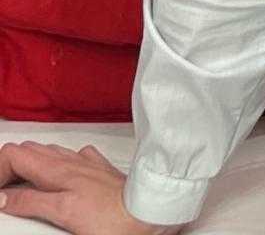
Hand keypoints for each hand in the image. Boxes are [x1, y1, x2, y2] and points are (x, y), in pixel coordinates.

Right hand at [0, 140, 183, 233]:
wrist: (147, 211)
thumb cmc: (111, 216)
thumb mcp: (63, 211)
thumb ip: (32, 201)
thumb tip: (5, 196)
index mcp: (57, 170)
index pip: (14, 154)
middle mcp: (69, 161)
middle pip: (27, 151)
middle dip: (9, 167)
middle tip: (4, 192)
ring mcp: (84, 163)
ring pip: (47, 153)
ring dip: (30, 165)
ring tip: (22, 186)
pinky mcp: (97, 169)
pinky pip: (71, 158)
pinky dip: (57, 165)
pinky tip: (59, 178)